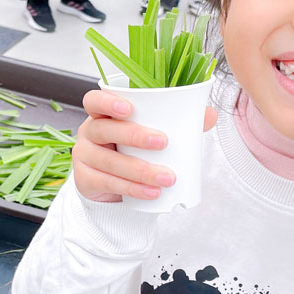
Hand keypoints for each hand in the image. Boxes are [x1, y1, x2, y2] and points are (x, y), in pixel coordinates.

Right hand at [73, 89, 217, 202]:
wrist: (113, 185)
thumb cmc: (132, 150)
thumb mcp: (151, 134)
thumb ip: (179, 122)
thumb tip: (209, 114)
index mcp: (102, 114)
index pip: (94, 100)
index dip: (108, 102)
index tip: (129, 108)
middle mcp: (89, 132)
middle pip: (103, 129)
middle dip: (133, 135)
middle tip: (163, 142)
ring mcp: (83, 157)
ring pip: (108, 161)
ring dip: (139, 170)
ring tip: (167, 177)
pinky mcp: (85, 181)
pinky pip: (108, 184)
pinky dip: (132, 189)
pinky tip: (152, 192)